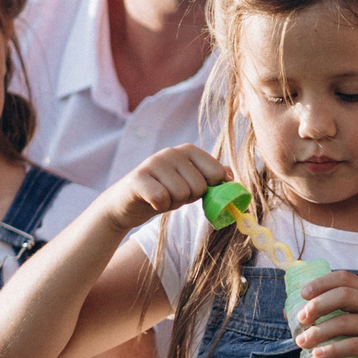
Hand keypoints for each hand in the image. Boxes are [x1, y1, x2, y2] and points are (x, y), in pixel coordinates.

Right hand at [102, 145, 228, 231]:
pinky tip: (150, 201)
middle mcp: (172, 152)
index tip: (196, 189)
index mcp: (189, 151)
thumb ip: (212, 177)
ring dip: (173, 203)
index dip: (210, 189)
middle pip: (200, 186)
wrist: (127, 204)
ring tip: (162, 197)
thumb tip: (230, 175)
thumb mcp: (191, 184)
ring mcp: (153, 162)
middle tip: (173, 194)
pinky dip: (159, 206)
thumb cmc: (164, 192)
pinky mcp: (138, 178)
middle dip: (189, 198)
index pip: (217, 173)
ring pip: (181, 193)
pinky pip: (161, 198)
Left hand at [291, 271, 357, 357]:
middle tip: (301, 319)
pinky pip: (355, 346)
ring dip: (319, 331)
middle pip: (344, 295)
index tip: (303, 294)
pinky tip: (318, 355)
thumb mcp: (347, 324)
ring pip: (345, 322)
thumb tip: (289, 312)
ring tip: (302, 342)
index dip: (322, 282)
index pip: (344, 278)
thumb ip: (324, 317)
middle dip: (318, 305)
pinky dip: (333, 350)